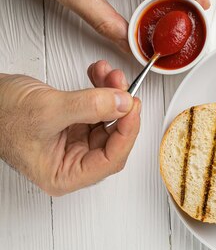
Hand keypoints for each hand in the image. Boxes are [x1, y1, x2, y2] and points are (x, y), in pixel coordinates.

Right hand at [0, 61, 140, 195]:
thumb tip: (124, 104)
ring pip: (107, 120)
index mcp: (65, 175)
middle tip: (123, 86)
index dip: (127, 133)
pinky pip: (96, 108)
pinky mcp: (72, 124)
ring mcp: (72, 143)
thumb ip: (90, 107)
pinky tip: (99, 75)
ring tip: (109, 75)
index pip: (111, 160)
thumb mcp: (48, 110)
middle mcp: (71, 162)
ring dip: (111, 94)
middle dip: (120, 108)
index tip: (133, 107)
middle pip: (112, 139)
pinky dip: (100, 90)